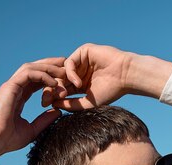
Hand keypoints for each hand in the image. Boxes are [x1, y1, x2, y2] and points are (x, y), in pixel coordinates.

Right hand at [0, 58, 66, 164]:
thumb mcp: (32, 129)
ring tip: (64, 71)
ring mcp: (11, 86)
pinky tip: (54, 83)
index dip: (50, 76)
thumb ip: (44, 119)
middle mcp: (14, 88)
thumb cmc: (9, 139)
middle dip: (50, 64)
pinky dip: (42, 75)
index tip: (65, 78)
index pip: (36, 80)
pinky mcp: (9, 87)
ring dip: (48, 67)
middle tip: (67, 63)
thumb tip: (58, 111)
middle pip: (34, 69)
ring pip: (31, 68)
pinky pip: (28, 74)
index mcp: (18, 96)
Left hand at [44, 44, 171, 111]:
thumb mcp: (88, 102)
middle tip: (47, 98)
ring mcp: (80, 61)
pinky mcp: (83, 51)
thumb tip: (53, 105)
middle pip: (59, 79)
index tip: (47, 105)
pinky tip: (78, 83)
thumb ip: (71, 104)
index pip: (62, 89)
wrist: (125, 76)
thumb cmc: (111, 91)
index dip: (53, 96)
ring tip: (64, 93)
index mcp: (79, 85)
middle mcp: (78, 72)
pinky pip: (70, 62)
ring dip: (61, 83)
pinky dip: (70, 73)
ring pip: (62, 71)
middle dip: (51, 89)